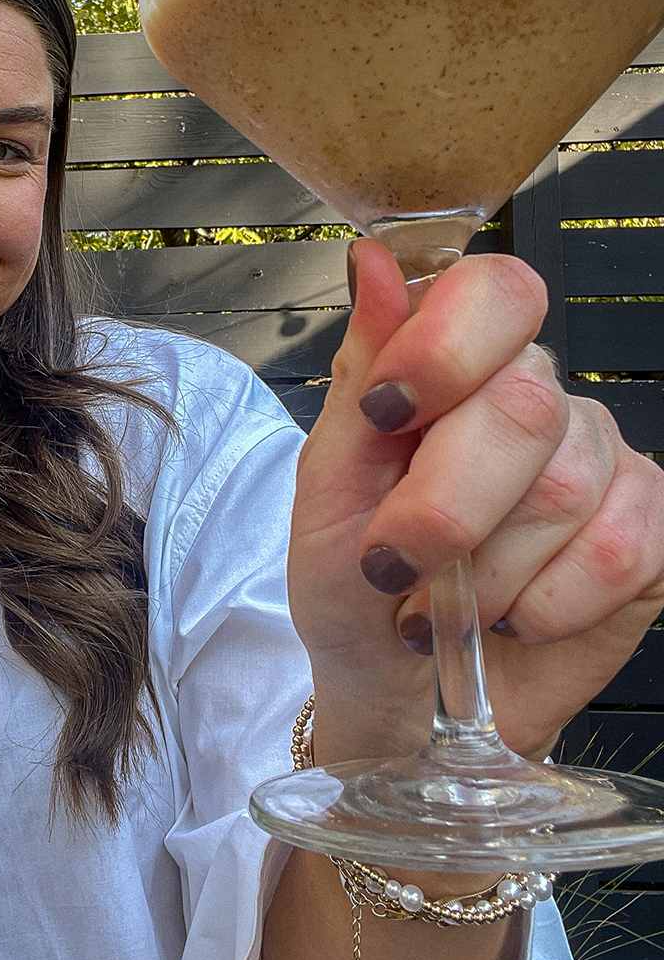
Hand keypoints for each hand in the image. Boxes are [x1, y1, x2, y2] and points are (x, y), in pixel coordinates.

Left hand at [287, 239, 663, 766]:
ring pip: (565, 491)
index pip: (494, 292)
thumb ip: (359, 375)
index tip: (387, 412)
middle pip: (523, 405)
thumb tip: (372, 262)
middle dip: (445, 504)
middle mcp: (540, 398)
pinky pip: (620, 552)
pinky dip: (546, 605)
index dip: (446, 346)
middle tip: (394, 565)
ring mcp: (603, 463)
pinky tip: (513, 619)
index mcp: (458, 364)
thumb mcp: (328, 488)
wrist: (396, 697)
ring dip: (484, 574)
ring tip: (444, 606)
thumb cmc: (354, 589)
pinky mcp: (651, 535)